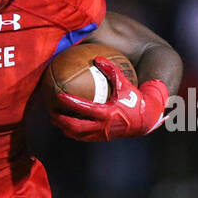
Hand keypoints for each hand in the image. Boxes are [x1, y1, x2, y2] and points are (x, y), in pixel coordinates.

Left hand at [51, 56, 168, 141]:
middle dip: (61, 120)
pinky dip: (74, 132)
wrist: (146, 119)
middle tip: (51, 112)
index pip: (84, 108)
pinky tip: (67, 126)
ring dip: (65, 128)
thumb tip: (98, 58)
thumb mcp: (125, 84)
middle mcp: (103, 126)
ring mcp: (102, 134)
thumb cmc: (135, 100)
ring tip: (55, 120)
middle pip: (76, 126)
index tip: (59, 96)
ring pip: (78, 134)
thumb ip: (112, 71)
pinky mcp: (102, 138)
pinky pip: (84, 137)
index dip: (70, 103)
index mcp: (107, 113)